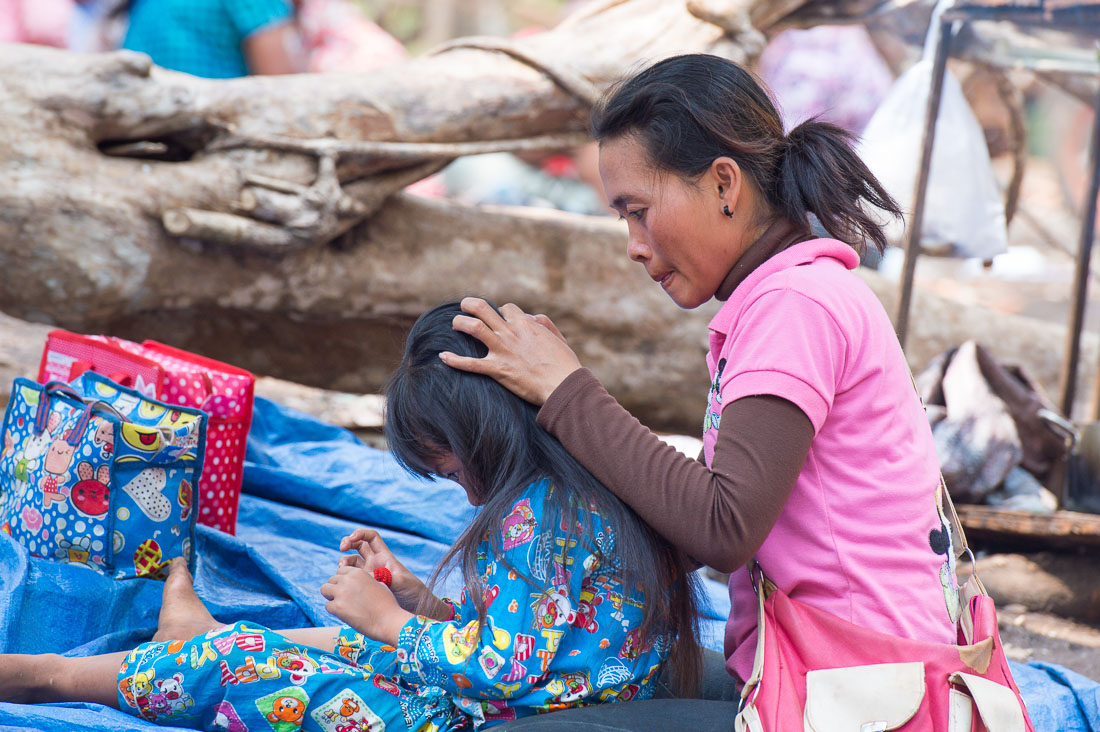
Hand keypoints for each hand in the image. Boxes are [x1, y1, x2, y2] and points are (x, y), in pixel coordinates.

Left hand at [320, 566, 412, 644]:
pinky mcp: (337, 607)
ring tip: (342, 606)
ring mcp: (341, 593)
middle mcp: (348, 580)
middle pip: (331, 580)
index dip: (344, 580)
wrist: (389, 621)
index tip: (349, 589)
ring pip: (324, 590)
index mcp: (358, 572)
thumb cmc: (387, 604)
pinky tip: (345, 615)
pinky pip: (327, 606)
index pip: (341, 571)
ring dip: (331, 597)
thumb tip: (355, 581)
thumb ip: (364, 580)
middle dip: (336, 589)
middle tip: (346, 600)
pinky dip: (334, 611)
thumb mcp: (378, 584)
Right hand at [339, 529, 425, 612]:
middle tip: (342, 548)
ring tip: (341, 569)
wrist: (414, 609)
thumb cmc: (413, 593)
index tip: (352, 538)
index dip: (360, 533)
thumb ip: (389, 578)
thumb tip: (374, 575)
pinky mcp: (363, 588)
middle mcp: (375, 564)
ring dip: (343, 562)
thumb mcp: (403, 582)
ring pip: (351, 563)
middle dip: (347, 543)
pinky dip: (344, 578)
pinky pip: (350, 580)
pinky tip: (342, 583)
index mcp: (384, 557)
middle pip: (357, 546)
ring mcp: (368, 576)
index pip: (371, 537)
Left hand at [441, 297, 581, 404]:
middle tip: (464, 308)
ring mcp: (502, 350)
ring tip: (454, 324)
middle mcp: (511, 332)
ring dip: (460, 323)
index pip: (506, 308)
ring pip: (473, 327)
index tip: (498, 319)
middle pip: (482, 308)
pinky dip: (454, 360)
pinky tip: (443, 356)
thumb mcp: (558, 338)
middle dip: (470, 305)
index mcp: (526, 324)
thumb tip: (531, 317)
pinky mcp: (497, 369)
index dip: (500, 311)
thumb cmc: (564, 365)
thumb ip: (544, 324)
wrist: (563, 385)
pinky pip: (470, 364)